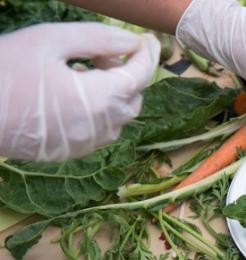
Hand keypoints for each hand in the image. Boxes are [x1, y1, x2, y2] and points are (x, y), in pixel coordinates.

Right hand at [0, 22, 159, 160]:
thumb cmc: (4, 70)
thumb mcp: (51, 40)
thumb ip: (98, 38)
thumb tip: (131, 41)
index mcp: (101, 98)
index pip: (141, 75)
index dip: (148, 55)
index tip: (147, 41)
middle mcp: (99, 126)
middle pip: (134, 98)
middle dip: (129, 73)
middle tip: (104, 53)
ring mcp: (83, 144)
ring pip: (118, 117)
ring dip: (114, 92)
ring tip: (85, 70)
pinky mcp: (67, 152)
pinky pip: (98, 131)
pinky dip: (99, 111)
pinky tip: (73, 93)